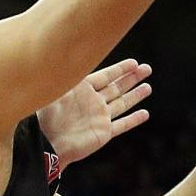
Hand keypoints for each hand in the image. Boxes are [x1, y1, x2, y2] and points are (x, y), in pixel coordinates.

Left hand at [37, 58, 151, 164]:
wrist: (48, 143)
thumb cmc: (47, 117)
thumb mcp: (56, 90)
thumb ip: (66, 74)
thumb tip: (70, 52)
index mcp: (82, 90)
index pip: (105, 76)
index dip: (120, 69)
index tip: (134, 62)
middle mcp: (92, 102)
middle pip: (116, 87)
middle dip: (131, 78)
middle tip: (147, 69)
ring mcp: (99, 118)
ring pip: (122, 104)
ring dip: (135, 96)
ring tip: (148, 87)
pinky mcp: (103, 133)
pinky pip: (122, 125)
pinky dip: (133, 120)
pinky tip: (144, 114)